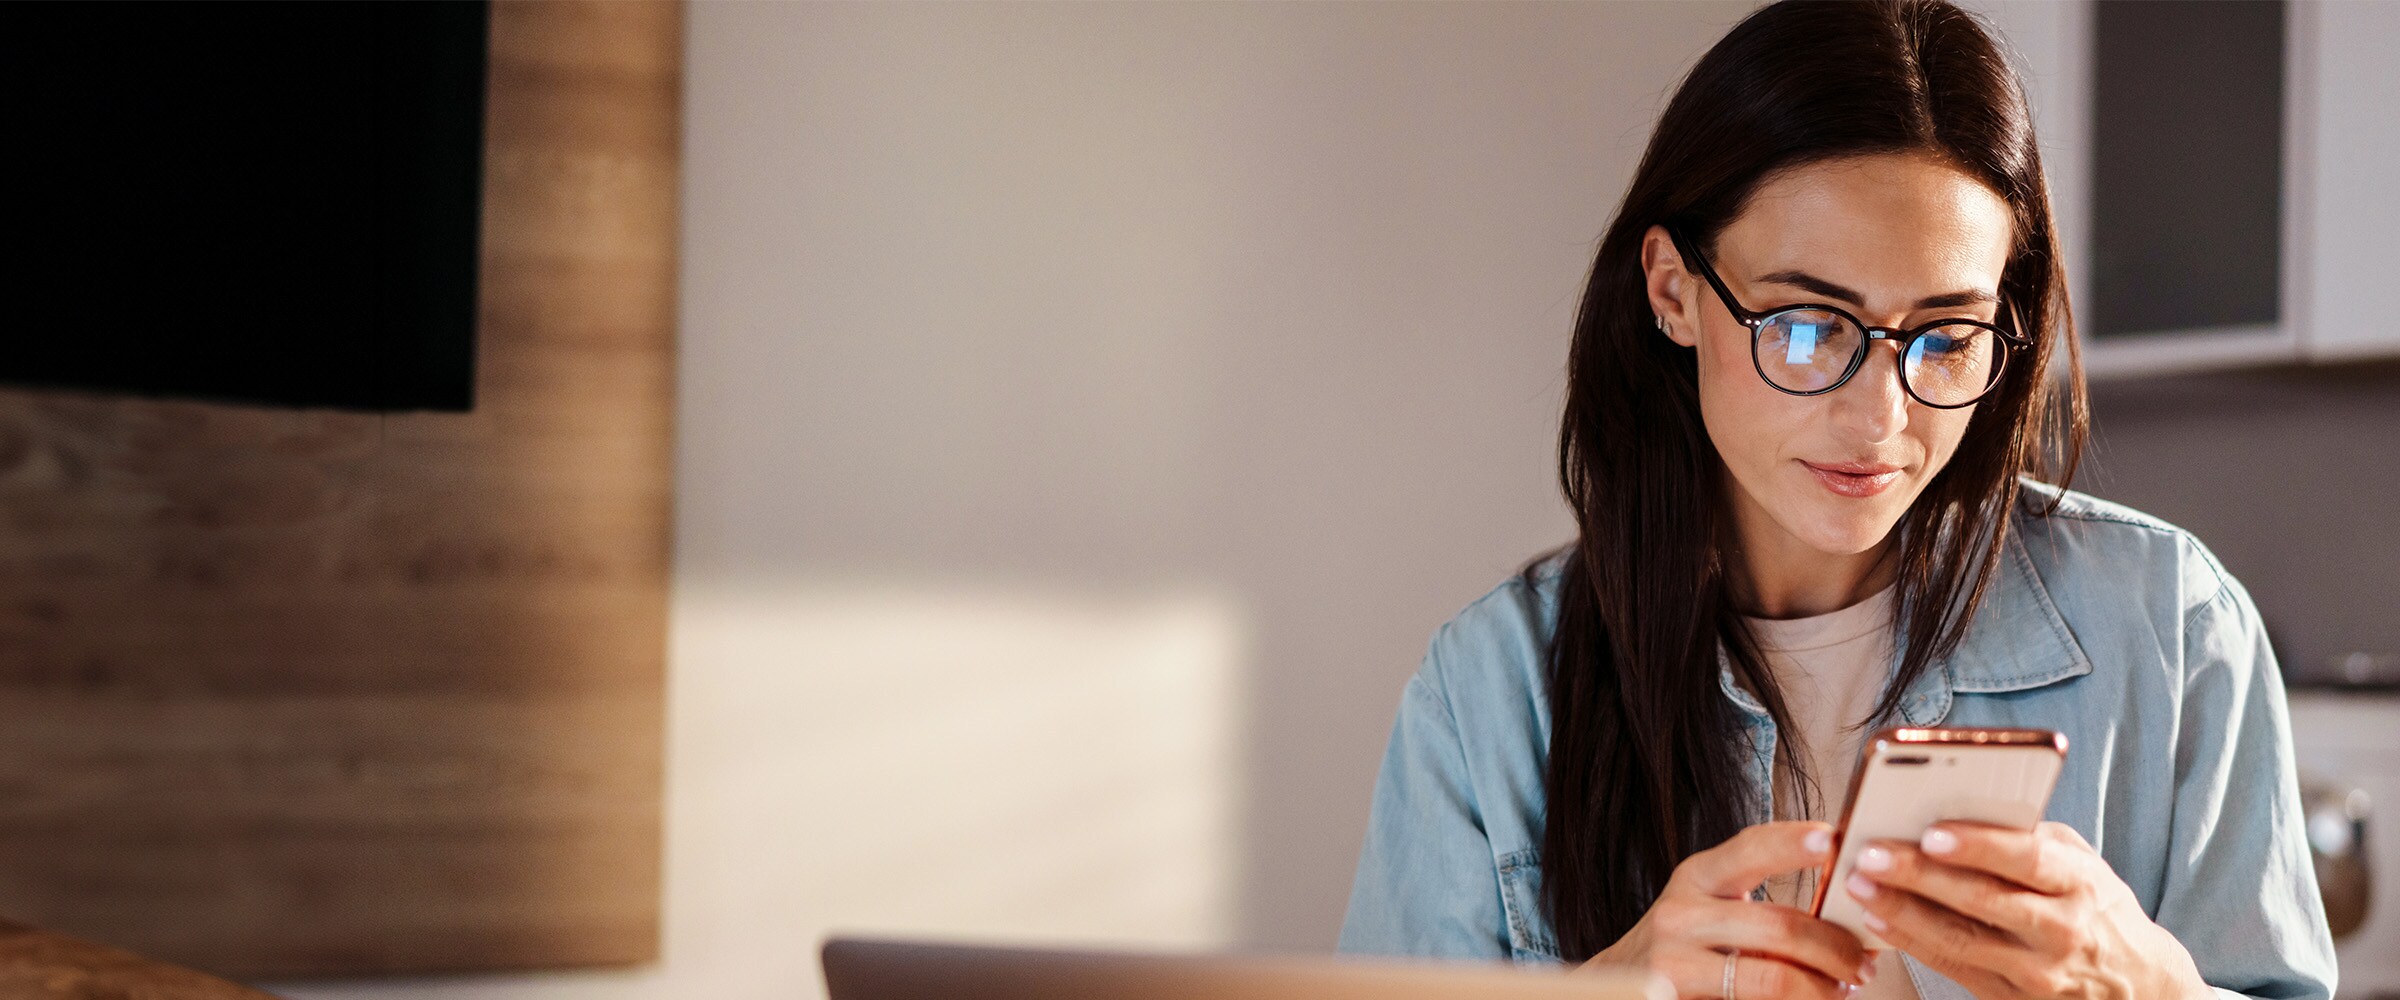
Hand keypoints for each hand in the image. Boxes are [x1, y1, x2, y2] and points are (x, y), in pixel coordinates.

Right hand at [1578, 820, 1880, 998]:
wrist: (1617, 987)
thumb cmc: (1681, 947)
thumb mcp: (1708, 909)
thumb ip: (1760, 905)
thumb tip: (1845, 907)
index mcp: (1697, 876)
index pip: (1751, 849)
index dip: (1795, 843)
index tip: (1835, 840)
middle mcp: (1680, 914)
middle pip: (1779, 925)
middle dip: (1835, 947)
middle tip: (1863, 963)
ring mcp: (1673, 961)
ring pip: (1773, 977)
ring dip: (1822, 988)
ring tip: (1841, 989)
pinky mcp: (1671, 995)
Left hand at [1842, 820, 2211, 999]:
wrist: (2137, 982)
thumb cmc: (2094, 904)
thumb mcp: (2080, 862)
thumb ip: (2030, 836)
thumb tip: (1962, 806)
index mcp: (2081, 882)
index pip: (2027, 859)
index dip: (1978, 846)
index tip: (1931, 832)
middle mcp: (2062, 929)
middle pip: (1982, 900)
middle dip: (1919, 876)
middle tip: (1870, 853)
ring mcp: (2038, 970)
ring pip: (1960, 939)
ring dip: (1902, 911)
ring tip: (1860, 883)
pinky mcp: (2013, 997)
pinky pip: (1953, 967)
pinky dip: (1910, 942)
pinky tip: (1877, 919)